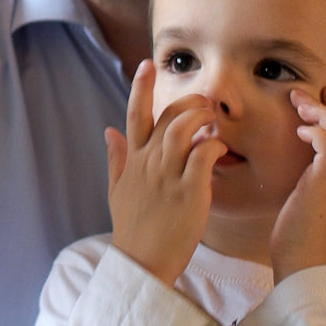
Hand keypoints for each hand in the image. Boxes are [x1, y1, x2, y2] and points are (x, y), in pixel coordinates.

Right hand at [105, 60, 227, 284]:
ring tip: (212, 120)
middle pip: (167, 116)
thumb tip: (108, 131)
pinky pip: (203, 156)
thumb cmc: (133, 227)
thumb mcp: (117, 190)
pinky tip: (218, 147)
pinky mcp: (189, 193)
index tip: (147, 63)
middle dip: (188, 101)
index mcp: (133, 161)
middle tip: (204, 102)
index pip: (134, 115)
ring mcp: (168, 177)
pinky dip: (213, 145)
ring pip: (183, 130)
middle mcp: (149, 164)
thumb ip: (115, 158)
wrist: (142, 262)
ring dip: (201, 118)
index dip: (140, 87)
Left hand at [268, 87, 325, 278]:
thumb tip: (292, 169)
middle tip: (300, 93)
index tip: (319, 94)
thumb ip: (305, 181)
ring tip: (299, 104)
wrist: (303, 266)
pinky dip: (316, 132)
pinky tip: (299, 132)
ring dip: (320, 113)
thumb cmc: (297, 238)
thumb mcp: (304, 201)